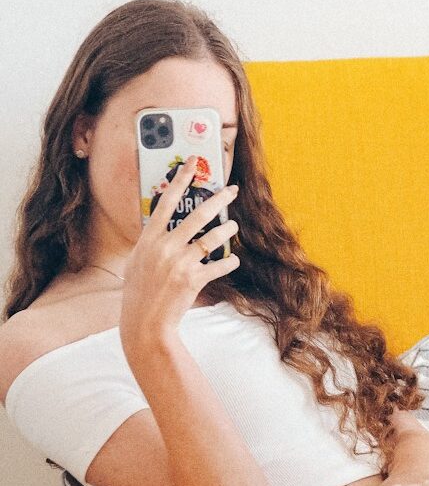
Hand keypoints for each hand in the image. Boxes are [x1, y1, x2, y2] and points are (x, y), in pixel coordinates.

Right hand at [120, 154, 240, 347]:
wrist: (144, 322)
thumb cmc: (139, 291)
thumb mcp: (137, 261)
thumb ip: (150, 242)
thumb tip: (158, 224)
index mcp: (149, 239)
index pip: (166, 202)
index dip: (181, 180)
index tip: (193, 164)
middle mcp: (165, 247)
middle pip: (196, 215)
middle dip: (218, 199)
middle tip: (231, 190)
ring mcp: (179, 262)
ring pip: (212, 237)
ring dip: (227, 230)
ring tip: (233, 226)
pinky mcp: (193, 279)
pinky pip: (220, 264)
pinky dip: (229, 261)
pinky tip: (232, 260)